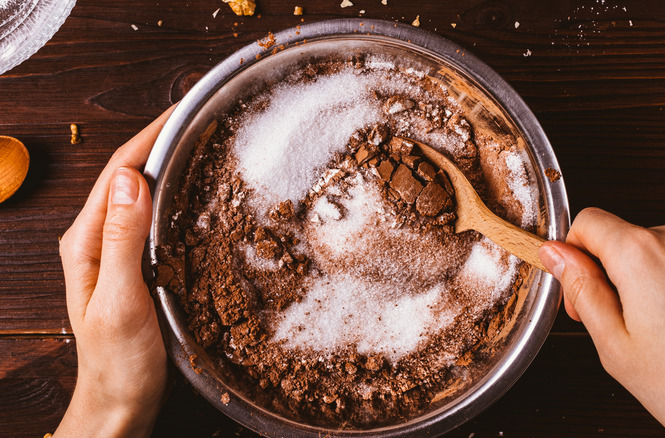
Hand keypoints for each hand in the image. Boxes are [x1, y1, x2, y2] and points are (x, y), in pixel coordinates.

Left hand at [56, 107, 174, 436]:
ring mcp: (117, 252)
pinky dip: (176, 196)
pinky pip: (155, 218)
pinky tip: (199, 194)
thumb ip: (122, 240)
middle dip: (162, 140)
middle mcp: (98, 240)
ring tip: (204, 144)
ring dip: (170, 165)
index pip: (119, 172)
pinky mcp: (137, 266)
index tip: (183, 110)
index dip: (150, 136)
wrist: (119, 404)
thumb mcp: (120, 301)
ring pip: (144, 194)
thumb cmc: (118, 363)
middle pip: (130, 176)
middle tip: (203, 119)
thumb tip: (133, 180)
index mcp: (86, 242)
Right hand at [539, 208, 664, 436]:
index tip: (582, 283)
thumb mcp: (616, 346)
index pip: (587, 222)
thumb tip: (557, 255)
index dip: (575, 254)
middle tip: (630, 327)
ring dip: (661, 281)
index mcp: (643, 254)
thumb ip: (580, 289)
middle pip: (629, 239)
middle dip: (619, 275)